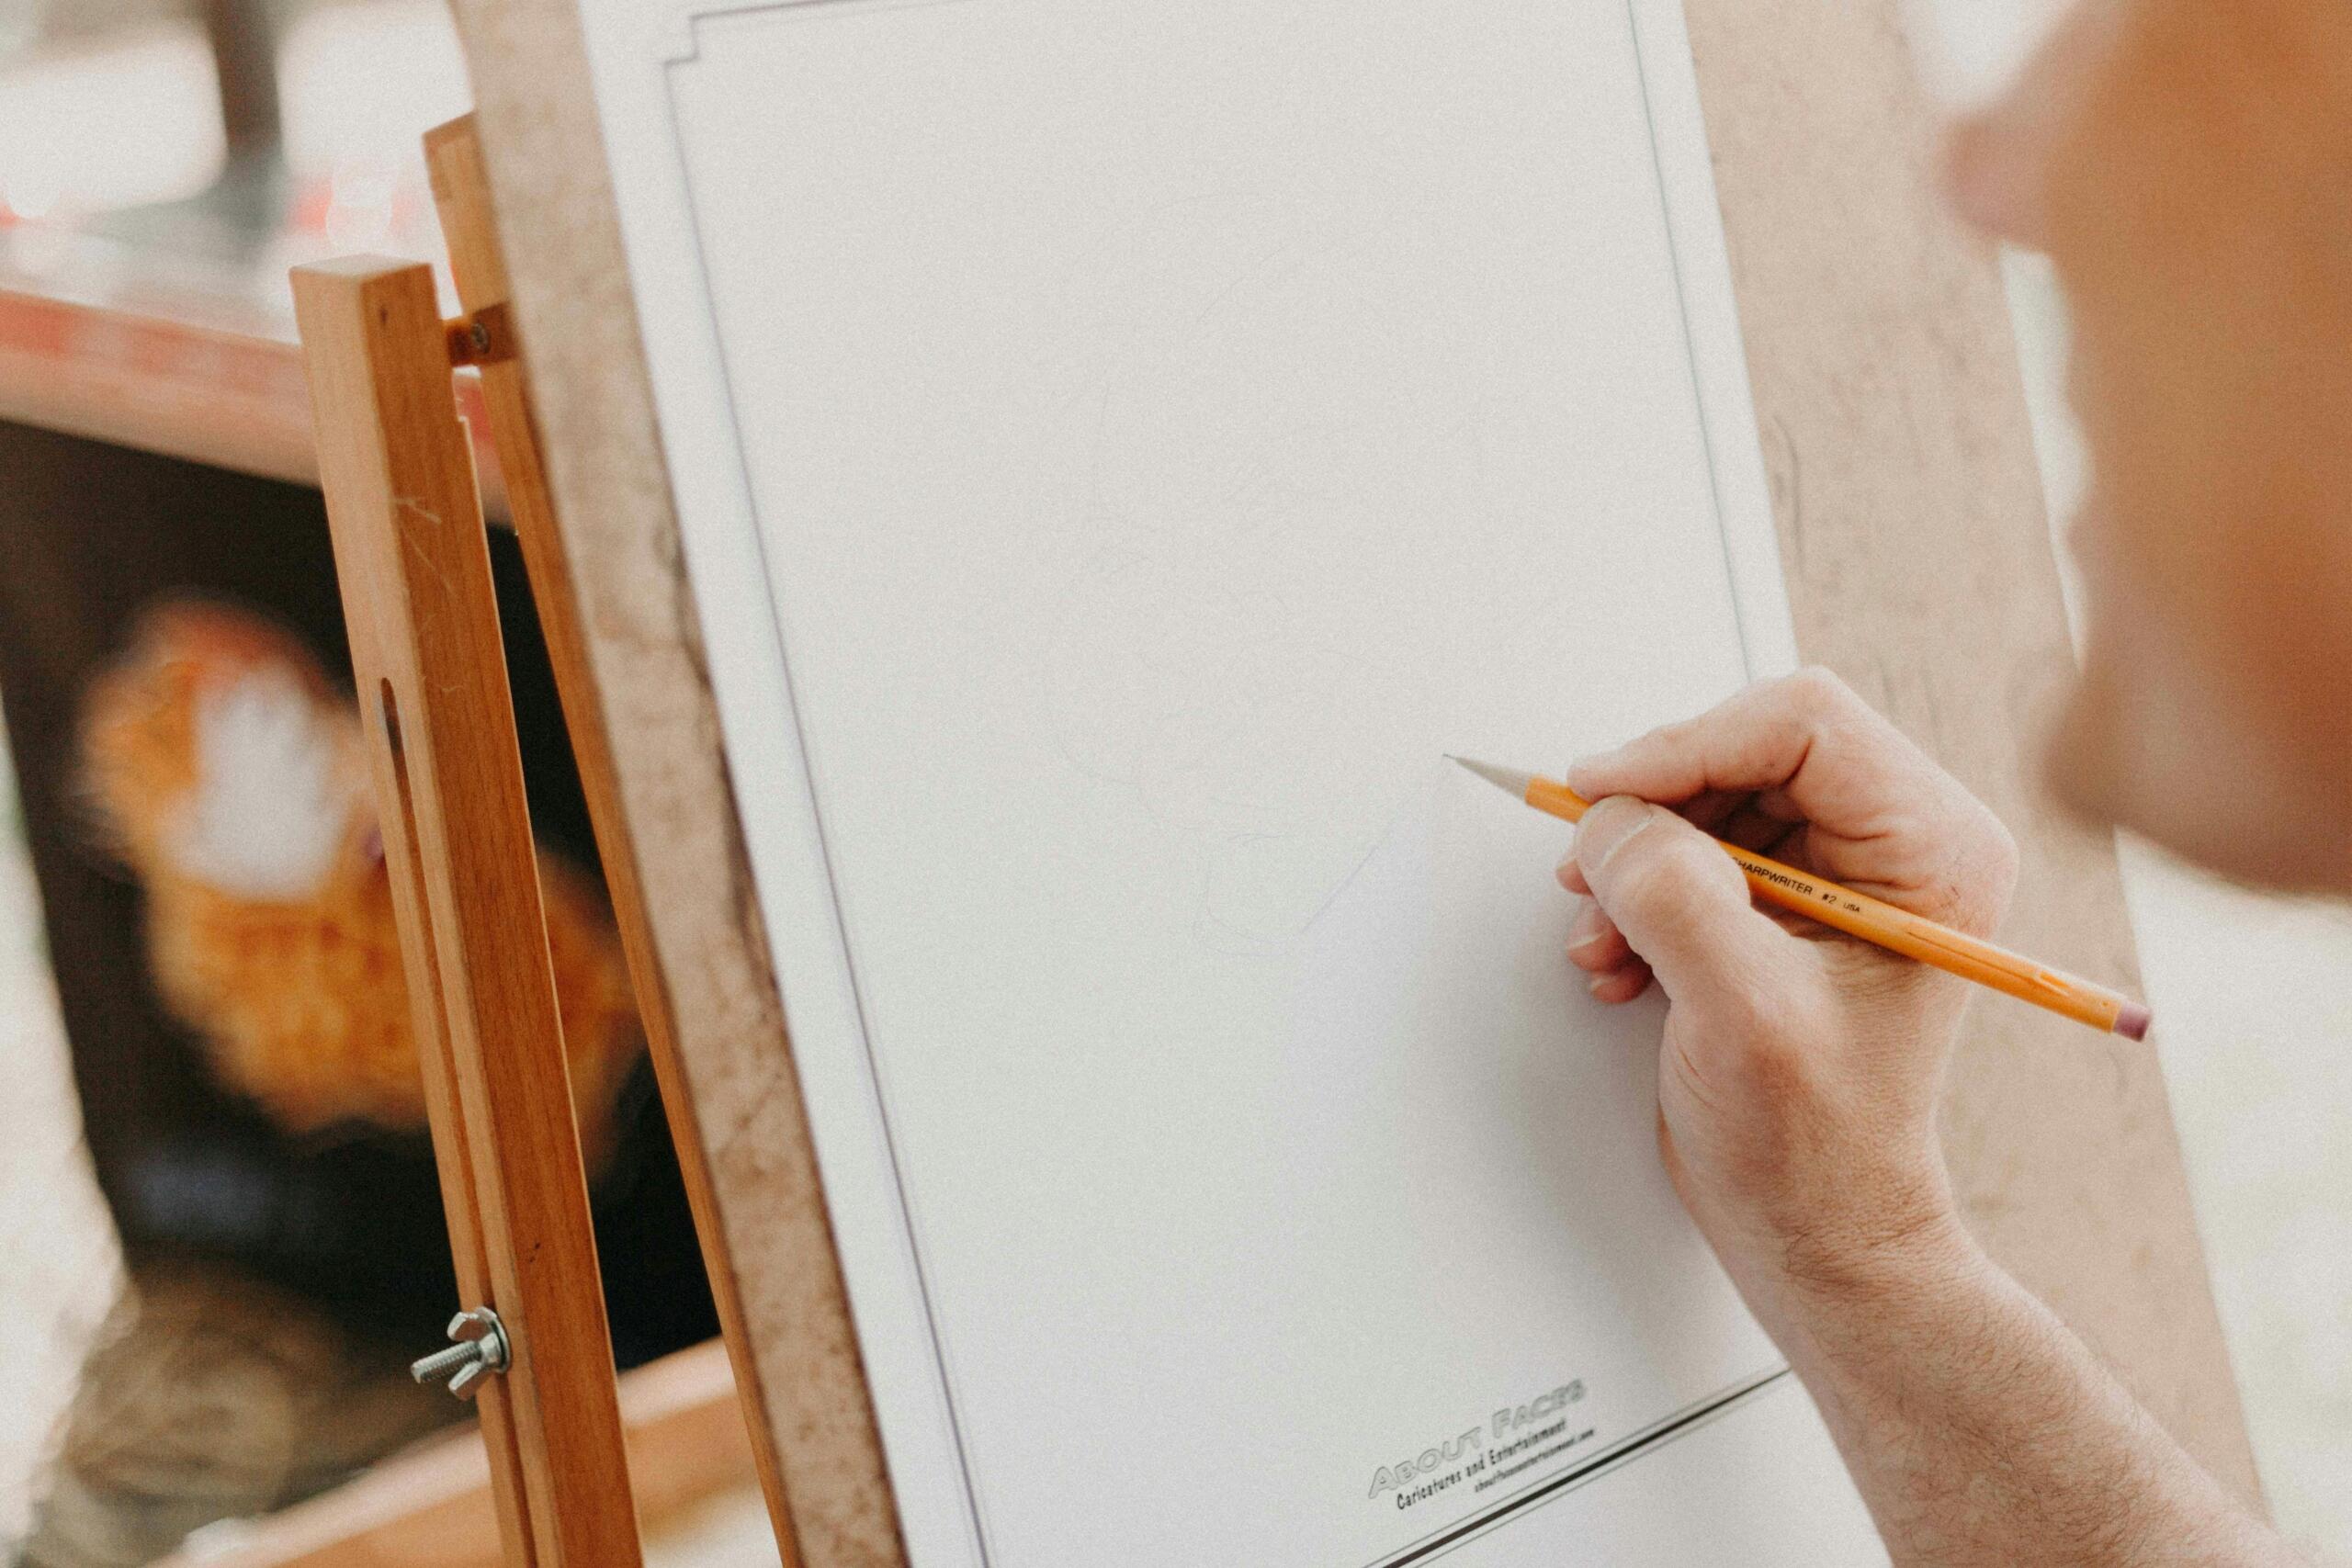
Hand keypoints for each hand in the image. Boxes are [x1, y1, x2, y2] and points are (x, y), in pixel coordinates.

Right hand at [1557, 668, 2017, 1314]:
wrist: (1818, 1228)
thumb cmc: (1815, 1146)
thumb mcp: (1741, 1015)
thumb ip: (1676, 897)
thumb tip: (1610, 819)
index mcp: (1935, 850)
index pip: (1801, 723)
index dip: (1686, 745)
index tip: (1603, 795)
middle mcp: (1900, 842)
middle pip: (1747, 747)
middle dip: (1655, 810)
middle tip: (1593, 873)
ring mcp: (1844, 869)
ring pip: (1710, 792)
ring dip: (1639, 859)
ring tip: (1605, 938)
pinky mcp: (1790, 900)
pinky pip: (1697, 843)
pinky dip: (1642, 890)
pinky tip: (1622, 957)